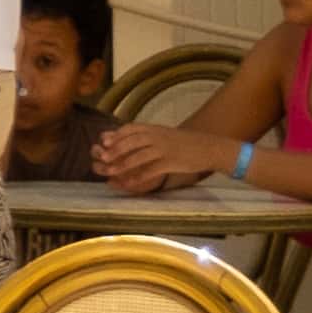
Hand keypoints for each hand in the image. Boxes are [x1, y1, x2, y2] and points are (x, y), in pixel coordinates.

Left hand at [95, 128, 211, 191]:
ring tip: (110, 172)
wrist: (208, 147)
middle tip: (103, 158)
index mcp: (154, 129)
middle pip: (132, 141)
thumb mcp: (165, 134)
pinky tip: (129, 183)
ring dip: (123, 165)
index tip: (104, 142)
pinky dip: (138, 177)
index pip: (131, 129)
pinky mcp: (171, 162)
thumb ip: (148, 136)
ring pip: (139, 156)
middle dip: (116, 150)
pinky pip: (151, 170)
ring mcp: (164, 149)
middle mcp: (157, 137)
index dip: (116, 135)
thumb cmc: (185, 142)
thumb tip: (129, 139)